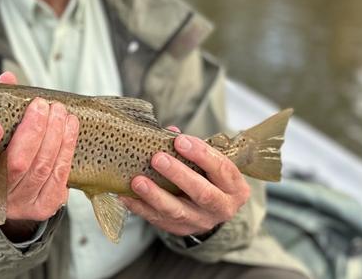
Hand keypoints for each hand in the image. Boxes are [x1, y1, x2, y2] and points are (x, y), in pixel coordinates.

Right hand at [0, 71, 79, 239]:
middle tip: (41, 105)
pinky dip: (66, 148)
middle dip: (33, 131)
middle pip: (15, 166)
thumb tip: (8, 78)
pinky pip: (59, 177)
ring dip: (55, 135)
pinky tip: (69, 127)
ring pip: (41, 169)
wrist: (6, 192)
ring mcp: (17, 205)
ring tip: (59, 111)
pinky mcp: (42, 207)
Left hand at [120, 132, 249, 236]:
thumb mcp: (211, 163)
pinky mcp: (180, 230)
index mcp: (234, 188)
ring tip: (137, 181)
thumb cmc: (209, 177)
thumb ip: (192, 148)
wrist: (211, 209)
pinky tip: (126, 195)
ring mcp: (200, 222)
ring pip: (177, 211)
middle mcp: (222, 208)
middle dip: (178, 175)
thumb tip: (169, 131)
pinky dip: (140, 207)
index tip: (180, 141)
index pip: (222, 169)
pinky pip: (158, 220)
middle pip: (202, 193)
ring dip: (155, 195)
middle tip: (157, 158)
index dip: (201, 154)